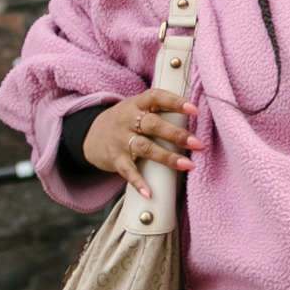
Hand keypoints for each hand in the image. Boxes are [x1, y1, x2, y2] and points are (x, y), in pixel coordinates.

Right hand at [82, 88, 201, 198]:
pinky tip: (149, 192)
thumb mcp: (138, 108)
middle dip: (176, 134)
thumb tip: (196, 118)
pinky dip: (138, 182)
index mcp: (137, 104)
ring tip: (187, 165)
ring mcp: (120, 140)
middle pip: (153, 125)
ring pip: (145, 147)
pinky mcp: (115, 158)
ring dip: (167, 157)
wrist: (92, 135)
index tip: (195, 110)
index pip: (156, 97)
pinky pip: (127, 171)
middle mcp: (128, 120)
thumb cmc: (126, 121)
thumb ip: (160, 111)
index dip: (175, 102)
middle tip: (197, 143)